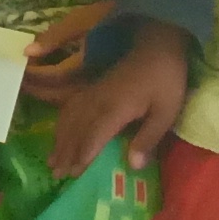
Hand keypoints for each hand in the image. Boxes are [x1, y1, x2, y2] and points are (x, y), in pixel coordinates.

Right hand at [44, 19, 191, 177]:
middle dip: (66, 152)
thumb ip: (149, 138)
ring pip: (70, 118)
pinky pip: (71, 105)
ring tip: (51, 158)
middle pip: (77, 129)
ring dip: (60, 139)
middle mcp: (98, 100)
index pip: (93, 136)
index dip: (82, 156)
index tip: (73, 175)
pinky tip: (59, 130)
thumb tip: (133, 166)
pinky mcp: (94, 87)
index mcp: (115, 108)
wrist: (158, 45)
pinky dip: (62, 121)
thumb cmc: (165, 79)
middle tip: (56, 174)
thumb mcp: (166, 111)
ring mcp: (94, 92)